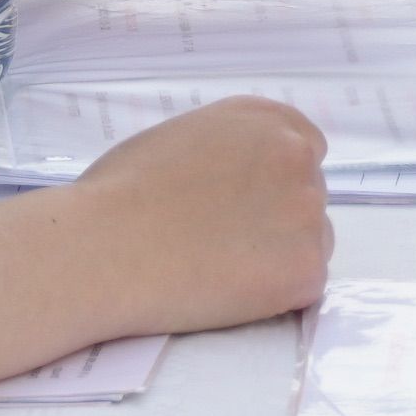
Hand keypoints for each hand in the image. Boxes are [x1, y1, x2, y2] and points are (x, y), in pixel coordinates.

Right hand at [61, 95, 331, 329]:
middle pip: (309, 196)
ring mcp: (307, 212)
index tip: (250, 205)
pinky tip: (230, 293)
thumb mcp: (182, 138)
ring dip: (279, 256)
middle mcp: (297, 155)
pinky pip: (304, 287)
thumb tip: (236, 178)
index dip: (275, 182)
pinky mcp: (306, 269)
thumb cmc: (120, 194)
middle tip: (229, 246)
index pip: (304, 148)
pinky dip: (275, 296)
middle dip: (278, 220)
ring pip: (311, 241)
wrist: (105, 248)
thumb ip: (227, 150)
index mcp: (265, 118)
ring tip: (222, 271)